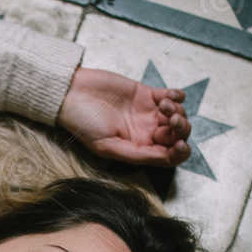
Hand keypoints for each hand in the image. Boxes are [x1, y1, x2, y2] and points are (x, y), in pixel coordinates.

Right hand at [55, 66, 191, 166]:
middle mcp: (145, 132)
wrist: (70, 94)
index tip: (179, 144)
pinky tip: (168, 96)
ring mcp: (147, 113)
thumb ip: (137, 154)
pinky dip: (177, 96)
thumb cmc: (82, 123)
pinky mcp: (145, 93)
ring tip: (163, 105)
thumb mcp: (107, 146)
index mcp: (137, 149)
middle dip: (181, 129)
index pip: (168, 156)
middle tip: (171, 121)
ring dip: (178, 111)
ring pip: (177, 115)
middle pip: (178, 135)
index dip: (180, 152)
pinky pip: (171, 96)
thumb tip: (166, 158)